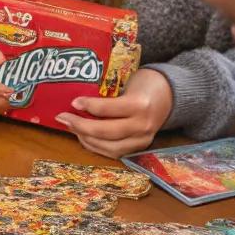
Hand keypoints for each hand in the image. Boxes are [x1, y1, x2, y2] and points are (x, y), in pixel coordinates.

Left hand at [55, 68, 172, 158]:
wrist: (170, 95)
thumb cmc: (145, 84)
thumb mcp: (129, 81)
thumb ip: (108, 93)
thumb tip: (77, 101)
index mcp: (140, 105)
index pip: (109, 109)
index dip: (89, 106)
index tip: (73, 102)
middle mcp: (142, 125)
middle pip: (106, 132)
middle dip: (80, 126)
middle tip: (63, 117)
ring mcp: (142, 140)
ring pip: (108, 147)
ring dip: (85, 139)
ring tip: (72, 127)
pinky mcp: (140, 148)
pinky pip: (114, 152)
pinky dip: (96, 146)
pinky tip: (84, 137)